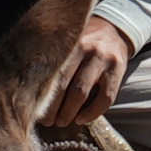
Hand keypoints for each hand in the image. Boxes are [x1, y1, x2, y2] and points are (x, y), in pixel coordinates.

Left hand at [41, 16, 134, 130]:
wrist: (113, 28)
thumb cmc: (82, 41)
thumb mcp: (67, 43)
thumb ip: (54, 59)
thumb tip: (32, 89)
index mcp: (68, 43)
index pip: (50, 73)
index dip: (41, 94)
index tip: (34, 109)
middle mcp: (85, 49)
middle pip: (63, 84)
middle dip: (53, 107)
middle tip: (47, 120)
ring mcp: (102, 59)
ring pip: (81, 92)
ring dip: (69, 112)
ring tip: (62, 122)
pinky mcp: (117, 69)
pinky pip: (105, 98)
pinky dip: (92, 113)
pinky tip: (81, 120)